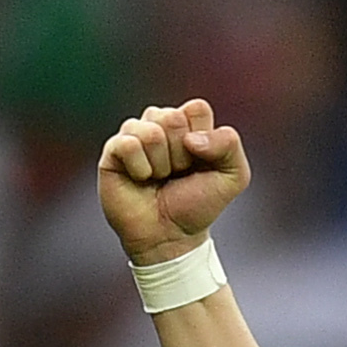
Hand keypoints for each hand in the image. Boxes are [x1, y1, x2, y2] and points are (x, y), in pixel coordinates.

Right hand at [98, 99, 248, 265]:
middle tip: (177, 175)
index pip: (196, 108)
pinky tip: (141, 179)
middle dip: (181, 155)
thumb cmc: (198, 205)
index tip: (199, 164)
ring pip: (151, 131)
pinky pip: (128, 144)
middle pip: (172, 117)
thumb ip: (230, 144)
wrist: (171, 238)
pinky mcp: (112, 152)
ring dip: (161, 164)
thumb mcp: (234, 176)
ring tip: (159, 179)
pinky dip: (140, 168)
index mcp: (187, 123)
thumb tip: (191, 138)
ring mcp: (134, 135)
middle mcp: (159, 124)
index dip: (203, 139)